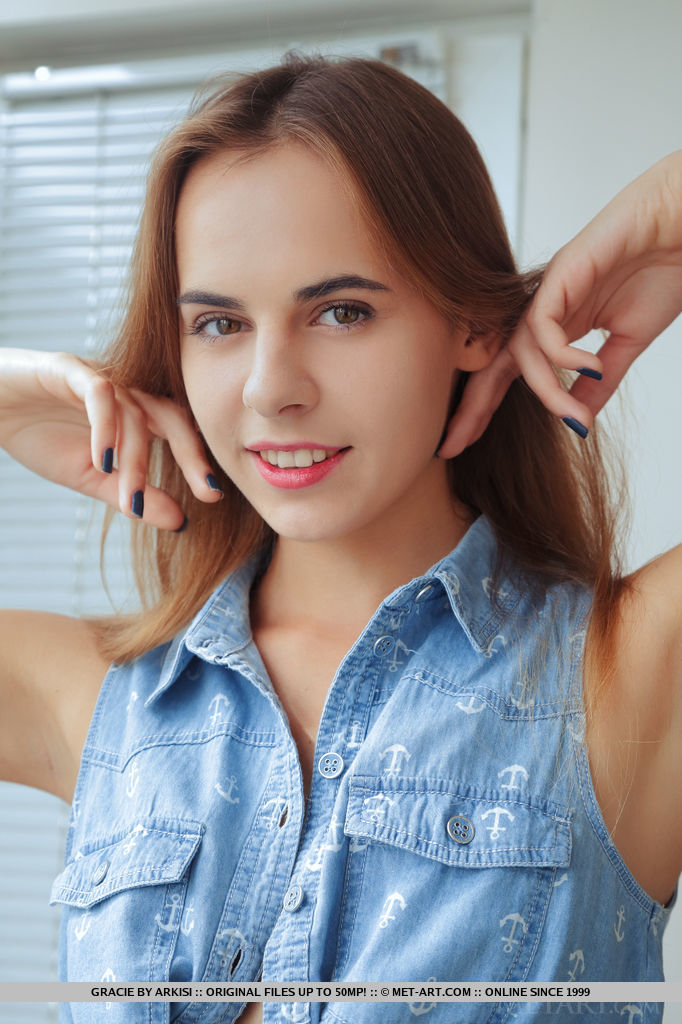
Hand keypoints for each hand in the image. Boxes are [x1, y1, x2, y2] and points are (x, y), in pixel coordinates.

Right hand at [0, 348, 219, 530]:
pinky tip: (103, 460)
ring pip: (133, 413)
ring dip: (134, 459)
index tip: (214, 495)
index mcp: (135, 414)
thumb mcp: (91, 477)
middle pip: (171, 416)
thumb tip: (181, 522)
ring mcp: (98, 377)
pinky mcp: (67, 368)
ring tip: (129, 496)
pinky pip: (97, 393)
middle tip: (207, 490)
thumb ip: (133, 495)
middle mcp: (124, 391)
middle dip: (192, 454)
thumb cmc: (39, 435)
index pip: (179, 432)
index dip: (199, 460)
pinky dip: (104, 428)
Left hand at [439, 150, 681, 456]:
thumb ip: (599, 382)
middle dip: (471, 406)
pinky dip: (563, 354)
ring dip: (547, 390)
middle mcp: (543, 309)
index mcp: (554, 326)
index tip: (462, 444)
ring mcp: (550, 291)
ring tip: (576, 417)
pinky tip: (590, 367)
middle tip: (452, 445)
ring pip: (522, 350)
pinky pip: (543, 324)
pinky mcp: (562, 273)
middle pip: (492, 363)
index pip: (506, 373)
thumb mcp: (627, 344)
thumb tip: (578, 422)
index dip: (482, 408)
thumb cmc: (662, 270)